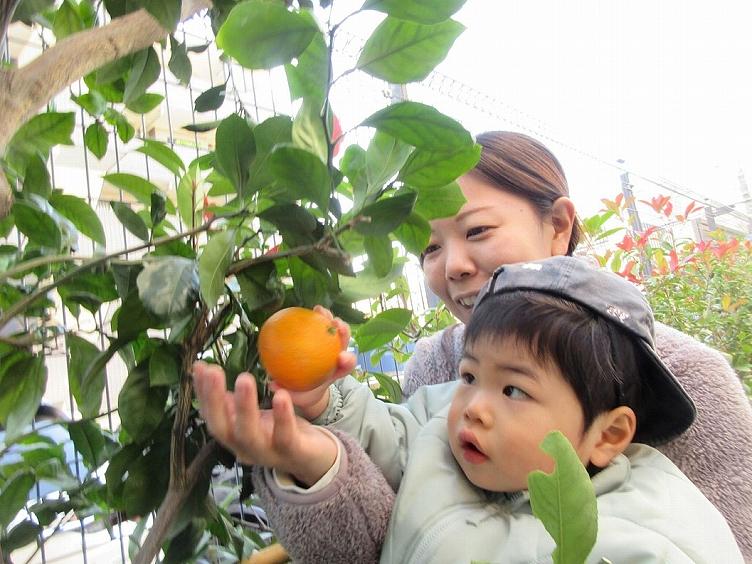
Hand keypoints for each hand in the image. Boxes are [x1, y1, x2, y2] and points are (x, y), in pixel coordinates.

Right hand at [192, 361, 337, 485]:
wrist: (315, 460)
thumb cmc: (280, 432)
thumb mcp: (254, 416)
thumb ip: (232, 401)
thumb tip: (207, 372)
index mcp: (234, 438)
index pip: (211, 416)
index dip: (203, 393)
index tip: (199, 366)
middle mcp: (245, 449)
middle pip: (223, 429)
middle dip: (214, 400)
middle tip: (213, 371)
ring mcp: (268, 454)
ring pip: (250, 435)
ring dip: (244, 407)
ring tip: (244, 378)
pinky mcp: (293, 452)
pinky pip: (285, 437)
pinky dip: (281, 417)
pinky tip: (280, 395)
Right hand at [270, 305, 356, 419]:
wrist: (306, 389)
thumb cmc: (303, 393)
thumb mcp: (296, 397)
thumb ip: (288, 393)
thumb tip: (273, 385)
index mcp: (335, 372)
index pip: (347, 366)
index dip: (348, 360)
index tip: (341, 356)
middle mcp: (335, 358)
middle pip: (345, 342)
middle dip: (343, 332)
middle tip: (335, 324)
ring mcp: (329, 347)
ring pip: (334, 330)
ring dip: (329, 318)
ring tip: (319, 310)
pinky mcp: (319, 339)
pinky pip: (316, 326)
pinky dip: (311, 318)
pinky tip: (300, 311)